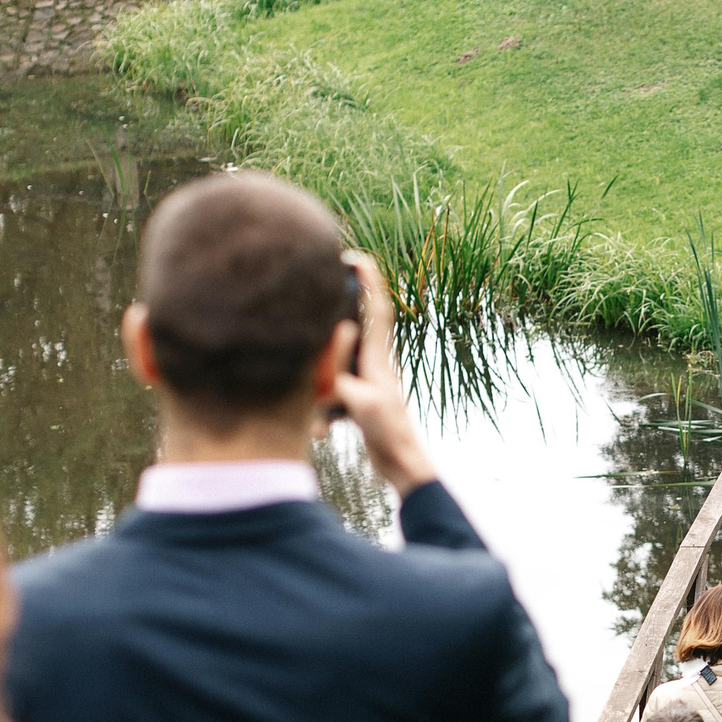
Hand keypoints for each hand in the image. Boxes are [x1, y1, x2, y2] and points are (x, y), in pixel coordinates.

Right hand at [330, 250, 437, 495]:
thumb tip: (324, 361)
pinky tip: (322, 433)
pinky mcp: (358, 399)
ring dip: (323, 384)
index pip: (376, 309)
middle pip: (354, 327)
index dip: (369, 280)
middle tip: (318, 291)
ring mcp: (366, 381)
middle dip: (337, 313)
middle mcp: (373, 364)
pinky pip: (331, 394)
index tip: (354, 256)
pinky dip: (322, 410)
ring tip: (320, 402)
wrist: (404, 464)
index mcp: (378, 359)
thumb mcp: (363, 406)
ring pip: (336, 366)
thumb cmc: (389, 435)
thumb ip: (342, 380)